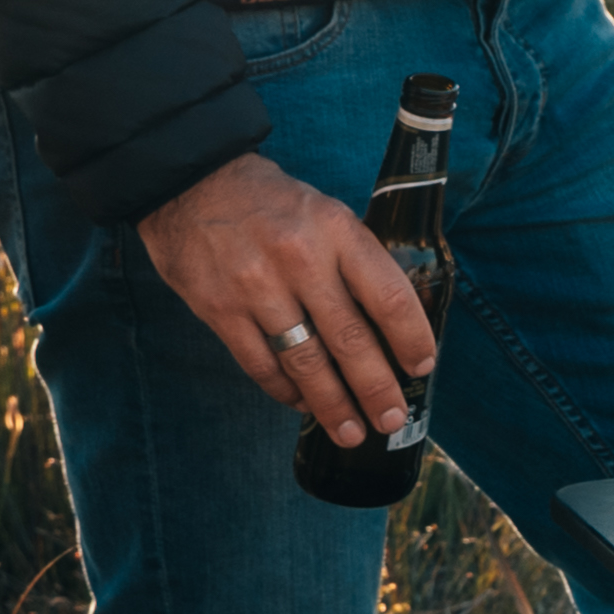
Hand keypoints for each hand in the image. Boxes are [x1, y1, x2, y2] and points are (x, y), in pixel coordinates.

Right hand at [137, 152, 438, 449]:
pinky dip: (284, 390)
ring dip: (331, 404)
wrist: (191, 182)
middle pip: (350, 340)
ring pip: (305, 362)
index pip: (389, 296)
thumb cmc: (271, 203)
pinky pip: (260, 364)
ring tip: (350, 431)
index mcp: (337, 231)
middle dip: (376, 389)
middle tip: (392, 419)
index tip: (422, 366)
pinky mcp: (219, 309)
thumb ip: (355, 261)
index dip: (411, 339)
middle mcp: (300, 260)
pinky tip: (302, 404)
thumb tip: (390, 324)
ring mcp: (257, 287)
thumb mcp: (326, 214)